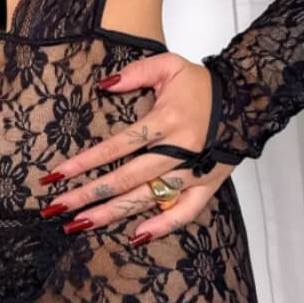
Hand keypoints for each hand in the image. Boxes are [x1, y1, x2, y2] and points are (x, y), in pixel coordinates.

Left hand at [38, 51, 236, 243]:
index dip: (85, 162)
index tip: (56, 174)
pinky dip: (162, 226)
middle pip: (126, 178)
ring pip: (148, 198)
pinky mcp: (209, 185)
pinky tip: (135, 236)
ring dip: (112, 213)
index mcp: (167, 120)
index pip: (117, 146)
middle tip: (57, 208)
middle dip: (88, 194)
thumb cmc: (203, 84)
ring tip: (80, 225)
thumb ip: (135, 72)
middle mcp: (179, 149)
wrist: (248, 99)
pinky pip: (186, 212)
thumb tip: (103, 85)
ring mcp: (194, 171)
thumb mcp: (169, 66)